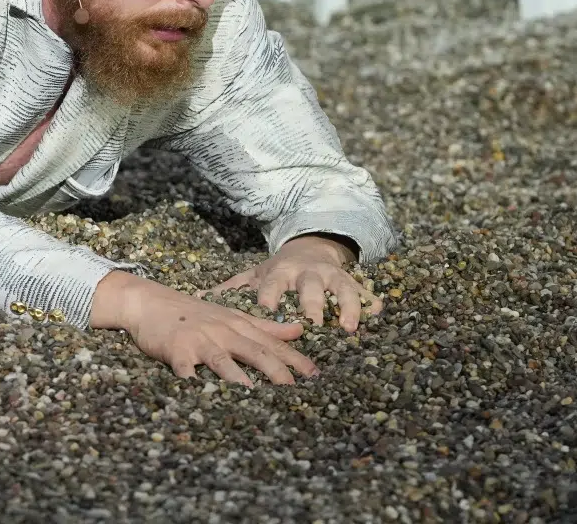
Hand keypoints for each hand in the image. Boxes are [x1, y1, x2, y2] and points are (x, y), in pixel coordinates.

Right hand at [91, 271, 317, 386]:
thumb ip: (266, 325)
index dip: (295, 359)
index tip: (316, 377)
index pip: (272, 342)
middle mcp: (222, 331)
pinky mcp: (175, 350)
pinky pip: (185, 369)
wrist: (149, 301)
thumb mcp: (231, 314)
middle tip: (294, 392)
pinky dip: (192, 383)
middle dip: (276, 371)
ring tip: (253, 396)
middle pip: (254, 351)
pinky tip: (199, 396)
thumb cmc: (193, 312)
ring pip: (222, 360)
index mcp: (238, 325)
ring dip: (237, 377)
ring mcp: (198, 340)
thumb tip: (300, 329)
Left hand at [206, 235, 379, 332]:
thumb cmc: (277, 272)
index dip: (269, 298)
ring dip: (344, 306)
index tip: (265, 312)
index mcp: (279, 272)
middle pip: (308, 287)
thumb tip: (199, 298)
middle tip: (312, 325)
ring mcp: (331, 275)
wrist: (309, 247)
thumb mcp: (255, 275)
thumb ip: (232, 288)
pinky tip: (378, 312)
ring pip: (340, 288)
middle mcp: (306, 273)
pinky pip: (363, 290)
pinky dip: (370, 300)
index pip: (271, 285)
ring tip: (347, 328)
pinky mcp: (351, 280)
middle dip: (310, 304)